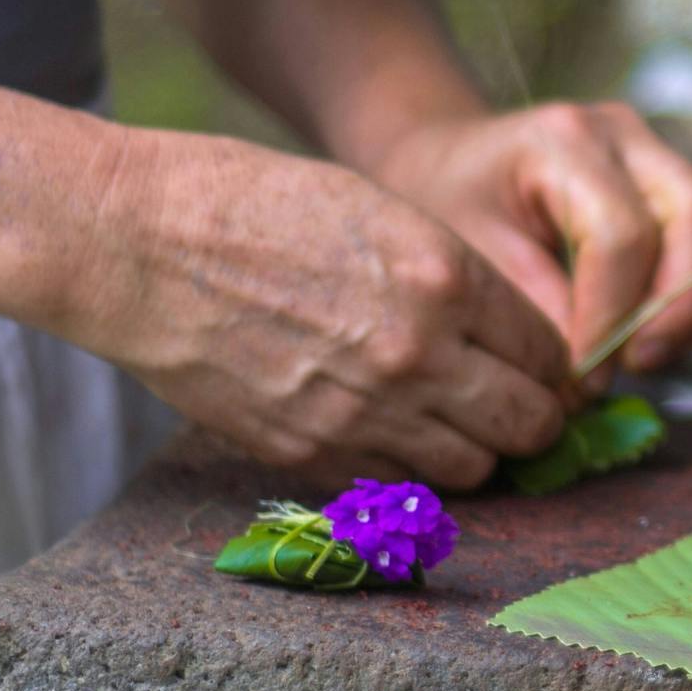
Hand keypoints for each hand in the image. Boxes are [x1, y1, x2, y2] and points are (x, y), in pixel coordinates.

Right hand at [71, 129, 571, 487]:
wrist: (138, 242)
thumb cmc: (258, 204)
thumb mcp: (385, 212)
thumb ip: (454, 279)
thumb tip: (506, 335)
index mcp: (447, 278)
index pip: (549, 352)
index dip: (554, 366)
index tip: (544, 370)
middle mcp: (420, 353)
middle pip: (530, 424)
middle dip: (535, 418)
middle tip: (518, 409)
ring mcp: (364, 410)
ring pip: (474, 469)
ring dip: (476, 451)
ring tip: (455, 425)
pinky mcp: (308, 451)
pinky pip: (396, 486)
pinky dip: (407, 470)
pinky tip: (391, 437)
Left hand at [370, 102, 691, 391]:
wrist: (447, 162)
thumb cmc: (444, 202)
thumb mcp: (463, 255)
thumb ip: (529, 312)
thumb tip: (586, 381)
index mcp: (565, 139)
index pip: (620, 234)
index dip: (612, 316)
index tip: (581, 378)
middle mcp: (626, 134)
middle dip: (680, 306)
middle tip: (637, 366)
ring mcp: (660, 154)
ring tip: (646, 357)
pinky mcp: (677, 186)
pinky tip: (655, 334)